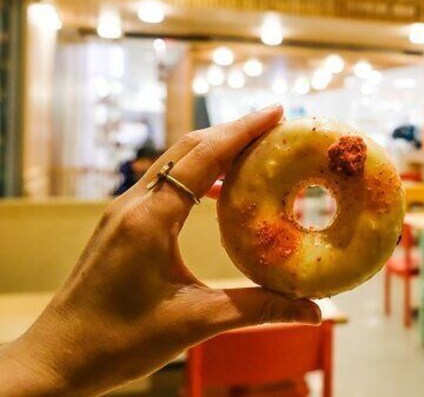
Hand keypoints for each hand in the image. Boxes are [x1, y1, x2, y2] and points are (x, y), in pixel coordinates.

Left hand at [0, 105, 320, 395]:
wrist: (58, 360)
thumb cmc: (118, 343)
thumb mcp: (196, 323)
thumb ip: (258, 309)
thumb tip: (315, 309)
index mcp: (151, 219)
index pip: (204, 157)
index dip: (243, 130)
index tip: (277, 112)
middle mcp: (133, 205)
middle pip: (189, 148)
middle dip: (233, 131)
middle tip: (275, 125)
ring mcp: (123, 213)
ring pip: (174, 163)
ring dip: (214, 150)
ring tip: (254, 151)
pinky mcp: (120, 226)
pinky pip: (164, 184)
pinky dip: (197, 174)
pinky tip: (220, 192)